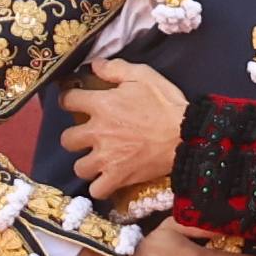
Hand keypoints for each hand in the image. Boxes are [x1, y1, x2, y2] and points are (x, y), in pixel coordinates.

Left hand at [59, 59, 188, 198]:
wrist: (188, 135)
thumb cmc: (167, 104)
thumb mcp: (144, 76)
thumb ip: (116, 69)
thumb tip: (94, 65)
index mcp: (101, 105)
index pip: (68, 101)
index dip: (68, 100)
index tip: (74, 103)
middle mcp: (98, 132)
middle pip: (67, 139)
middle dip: (74, 137)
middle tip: (87, 137)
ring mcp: (106, 158)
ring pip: (79, 167)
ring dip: (86, 164)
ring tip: (96, 161)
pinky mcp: (119, 177)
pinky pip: (96, 190)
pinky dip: (100, 187)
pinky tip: (106, 180)